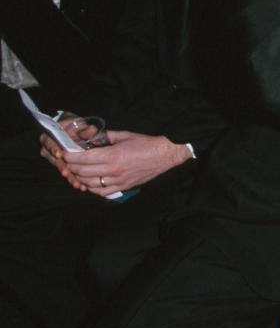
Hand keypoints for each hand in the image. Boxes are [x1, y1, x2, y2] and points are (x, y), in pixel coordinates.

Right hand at [39, 113, 83, 180]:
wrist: (74, 130)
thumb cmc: (76, 125)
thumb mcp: (79, 124)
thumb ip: (84, 128)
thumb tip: (92, 129)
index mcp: (50, 136)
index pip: (49, 142)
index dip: (53, 148)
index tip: (59, 153)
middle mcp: (49, 148)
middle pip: (54, 159)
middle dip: (61, 167)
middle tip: (67, 174)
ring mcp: (55, 158)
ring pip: (61, 168)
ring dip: (69, 176)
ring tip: (77, 184)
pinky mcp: (63, 165)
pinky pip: (67, 172)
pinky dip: (74, 179)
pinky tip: (81, 186)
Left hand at [56, 130, 192, 195]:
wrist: (166, 155)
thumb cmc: (146, 143)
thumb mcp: (124, 135)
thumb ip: (105, 137)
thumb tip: (89, 137)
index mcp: (113, 155)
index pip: (82, 159)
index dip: (69, 156)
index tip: (65, 153)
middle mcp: (113, 170)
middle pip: (81, 172)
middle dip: (70, 166)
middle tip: (68, 161)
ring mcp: (118, 180)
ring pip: (88, 183)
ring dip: (78, 178)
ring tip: (77, 170)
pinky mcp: (123, 187)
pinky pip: (100, 192)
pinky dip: (90, 187)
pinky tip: (89, 181)